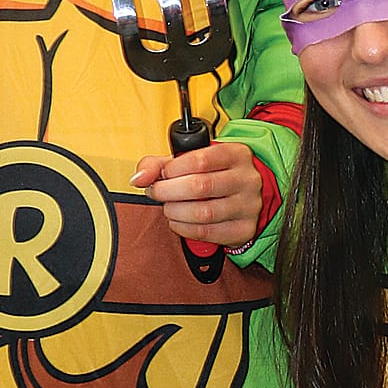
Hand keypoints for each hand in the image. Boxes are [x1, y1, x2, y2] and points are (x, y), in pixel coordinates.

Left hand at [134, 137, 264, 248]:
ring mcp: (248, 206)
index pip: (200, 160)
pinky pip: (207, 232)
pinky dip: (184, 228)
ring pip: (203, 213)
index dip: (172, 170)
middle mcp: (246, 179)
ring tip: (168, 207)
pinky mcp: (244, 229)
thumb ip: (159, 164)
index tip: (161, 175)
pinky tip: (178, 221)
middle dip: (168, 192)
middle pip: (200, 186)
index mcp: (236, 154)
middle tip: (157, 192)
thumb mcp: (190, 160)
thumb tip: (139, 178)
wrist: (244, 195)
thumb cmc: (214, 174)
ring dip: (175, 212)